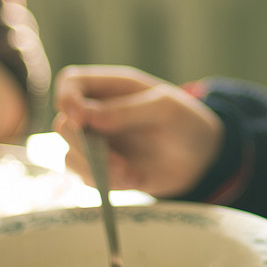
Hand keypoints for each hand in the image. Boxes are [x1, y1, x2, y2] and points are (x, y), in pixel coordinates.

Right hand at [52, 65, 223, 196]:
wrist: (203, 157)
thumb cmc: (186, 121)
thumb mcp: (164, 109)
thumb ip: (125, 111)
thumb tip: (84, 116)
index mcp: (112, 88)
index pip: (70, 83)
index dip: (67, 98)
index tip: (80, 119)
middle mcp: (99, 114)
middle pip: (63, 124)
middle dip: (82, 144)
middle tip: (111, 158)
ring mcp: (100, 143)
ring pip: (70, 156)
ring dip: (94, 168)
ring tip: (129, 173)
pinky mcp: (106, 170)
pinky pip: (88, 179)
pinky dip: (107, 183)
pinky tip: (135, 179)